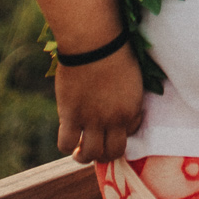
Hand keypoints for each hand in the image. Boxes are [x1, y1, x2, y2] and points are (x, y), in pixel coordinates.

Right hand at [55, 46, 144, 163]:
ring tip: (80, 151)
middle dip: (105, 153)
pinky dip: (67, 145)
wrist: (94, 42)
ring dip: (85, 156)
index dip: (120, 132)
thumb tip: (120, 104)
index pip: (130, 133)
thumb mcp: (132, 76)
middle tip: (96, 147)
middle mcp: (114, 119)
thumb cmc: (114, 50)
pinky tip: (69, 139)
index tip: (112, 128)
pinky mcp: (71, 115)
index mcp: (132, 109)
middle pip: (112, 152)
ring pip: (91, 154)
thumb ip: (127, 95)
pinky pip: (67, 143)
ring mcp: (92, 119)